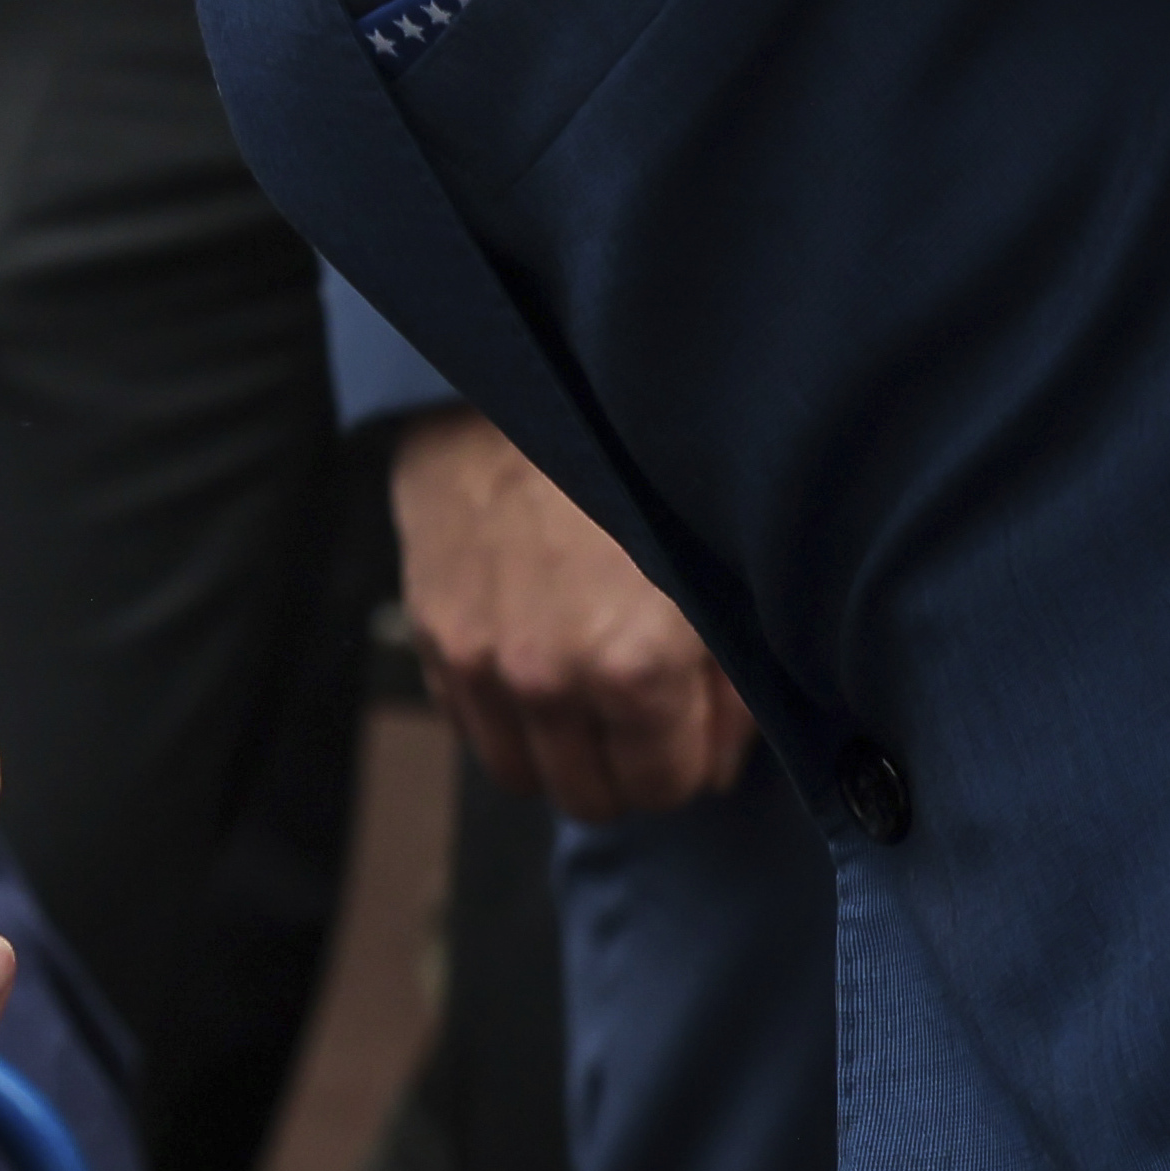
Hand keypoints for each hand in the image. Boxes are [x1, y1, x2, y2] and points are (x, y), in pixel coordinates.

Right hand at [396, 413, 750, 820]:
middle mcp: (547, 676)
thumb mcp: (721, 566)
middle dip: (629, 766)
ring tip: (590, 690)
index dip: (693, 760)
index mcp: (634, 666)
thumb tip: (726, 758)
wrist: (529, 374)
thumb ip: (737, 679)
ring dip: (561, 749)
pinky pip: (469, 722)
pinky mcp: (432, 632)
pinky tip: (538, 654)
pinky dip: (506, 711)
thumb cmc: (638, 459)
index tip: (698, 722)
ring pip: (521, 774)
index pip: (667, 788)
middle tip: (650, 713)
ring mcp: (479, 659)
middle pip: (591, 797)